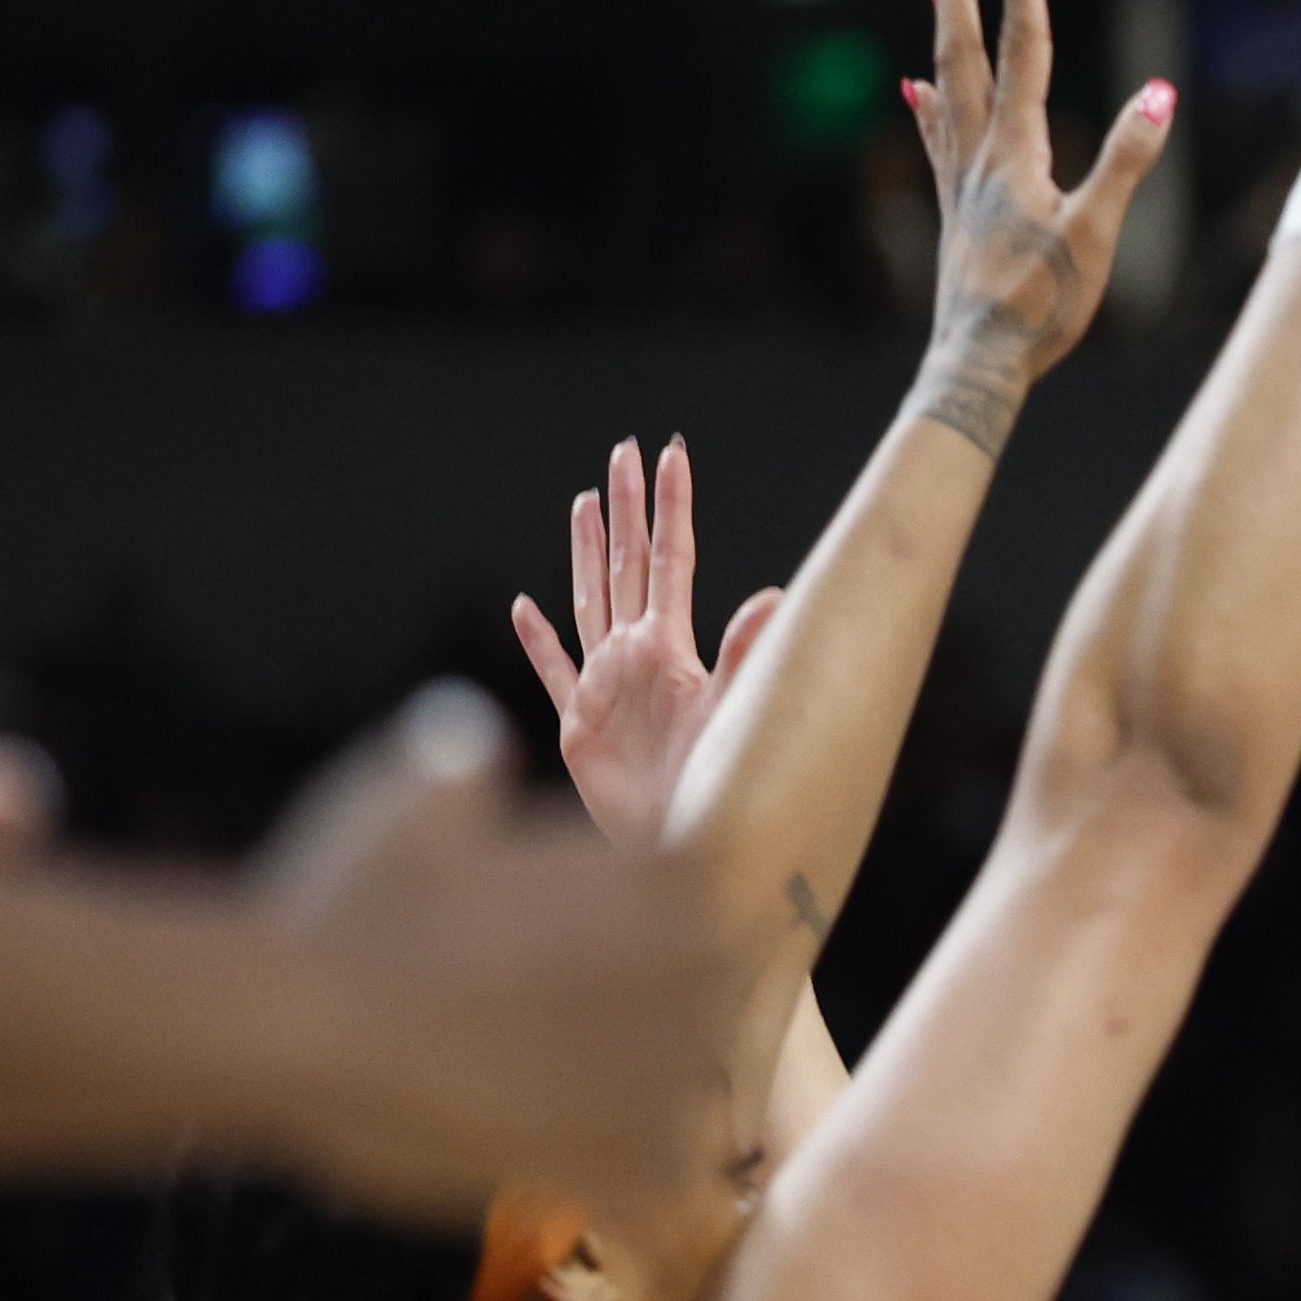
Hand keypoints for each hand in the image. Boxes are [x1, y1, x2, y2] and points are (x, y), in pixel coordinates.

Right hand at [245, 686, 723, 1223]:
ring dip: (657, 1114)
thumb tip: (462, 737)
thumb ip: (454, 770)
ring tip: (573, 1116)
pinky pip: (677, 1187)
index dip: (674, 941)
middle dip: (672, 1029)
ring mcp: (669, 1066)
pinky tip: (589, 1187)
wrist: (298, 1020)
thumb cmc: (344, 901)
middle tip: (587, 1048)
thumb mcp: (405, 803)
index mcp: (665, 880)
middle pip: (725, 1008)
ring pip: (707, 1101)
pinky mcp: (630, 1157)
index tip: (614, 963)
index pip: (726, 910)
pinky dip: (645, 1195)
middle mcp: (690, 969)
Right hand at [510, 435, 784, 847]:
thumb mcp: (733, 718)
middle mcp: (638, 655)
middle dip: (628, 508)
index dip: (671, 507)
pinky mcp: (580, 725)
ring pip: (591, 601)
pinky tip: (525, 607)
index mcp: (672, 647)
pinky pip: (553, 672)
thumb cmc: (716, 790)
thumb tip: (774, 597)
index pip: (671, 560)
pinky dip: (538, 641)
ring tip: (585, 503)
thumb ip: (748, 657)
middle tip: (623, 450)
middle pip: (629, 565)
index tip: (671, 455)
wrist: (684, 850)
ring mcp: (606, 686)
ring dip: (588, 554)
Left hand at [907, 0, 1176, 451]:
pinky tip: (914, 88)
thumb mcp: (1097, 232)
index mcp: (1017, 150)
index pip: (1023, 46)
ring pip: (947, 81)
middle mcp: (980, 152)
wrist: (979, 363)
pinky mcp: (955, 208)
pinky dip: (929, 101)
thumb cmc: (1042, 306)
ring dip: (943, 25)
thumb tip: (1160, 91)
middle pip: (965, 49)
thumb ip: (1127, 159)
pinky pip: (938, 135)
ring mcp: (961, 178)